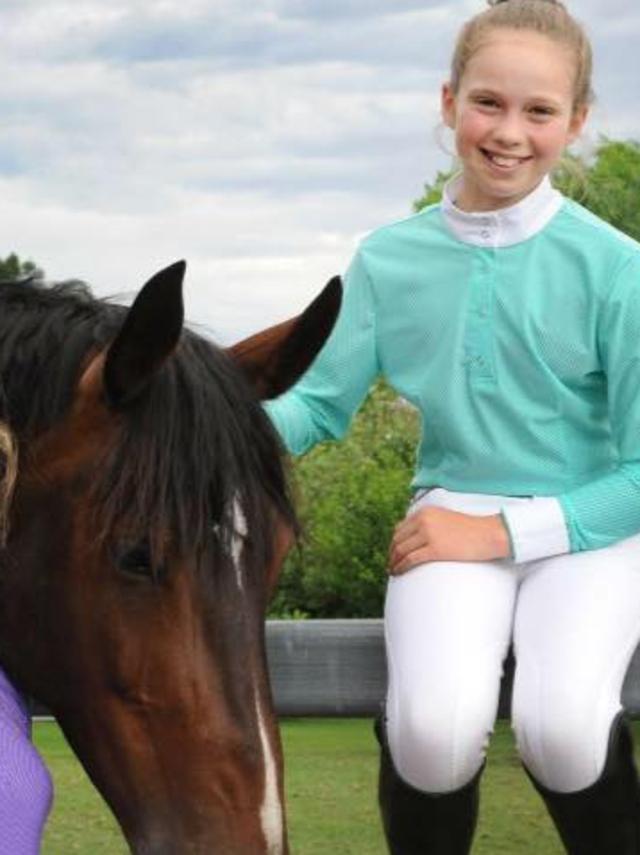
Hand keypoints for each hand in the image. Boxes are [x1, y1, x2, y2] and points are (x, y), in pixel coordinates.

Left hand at [388, 506, 510, 574]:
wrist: (487, 534)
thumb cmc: (470, 529)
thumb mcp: (444, 518)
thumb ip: (429, 523)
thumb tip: (414, 537)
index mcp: (424, 512)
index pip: (400, 528)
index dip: (393, 543)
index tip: (392, 552)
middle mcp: (423, 520)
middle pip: (398, 539)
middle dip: (391, 553)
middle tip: (390, 564)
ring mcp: (428, 534)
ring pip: (401, 550)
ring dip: (393, 562)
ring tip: (392, 570)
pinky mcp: (434, 549)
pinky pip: (409, 559)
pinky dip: (400, 567)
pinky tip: (398, 572)